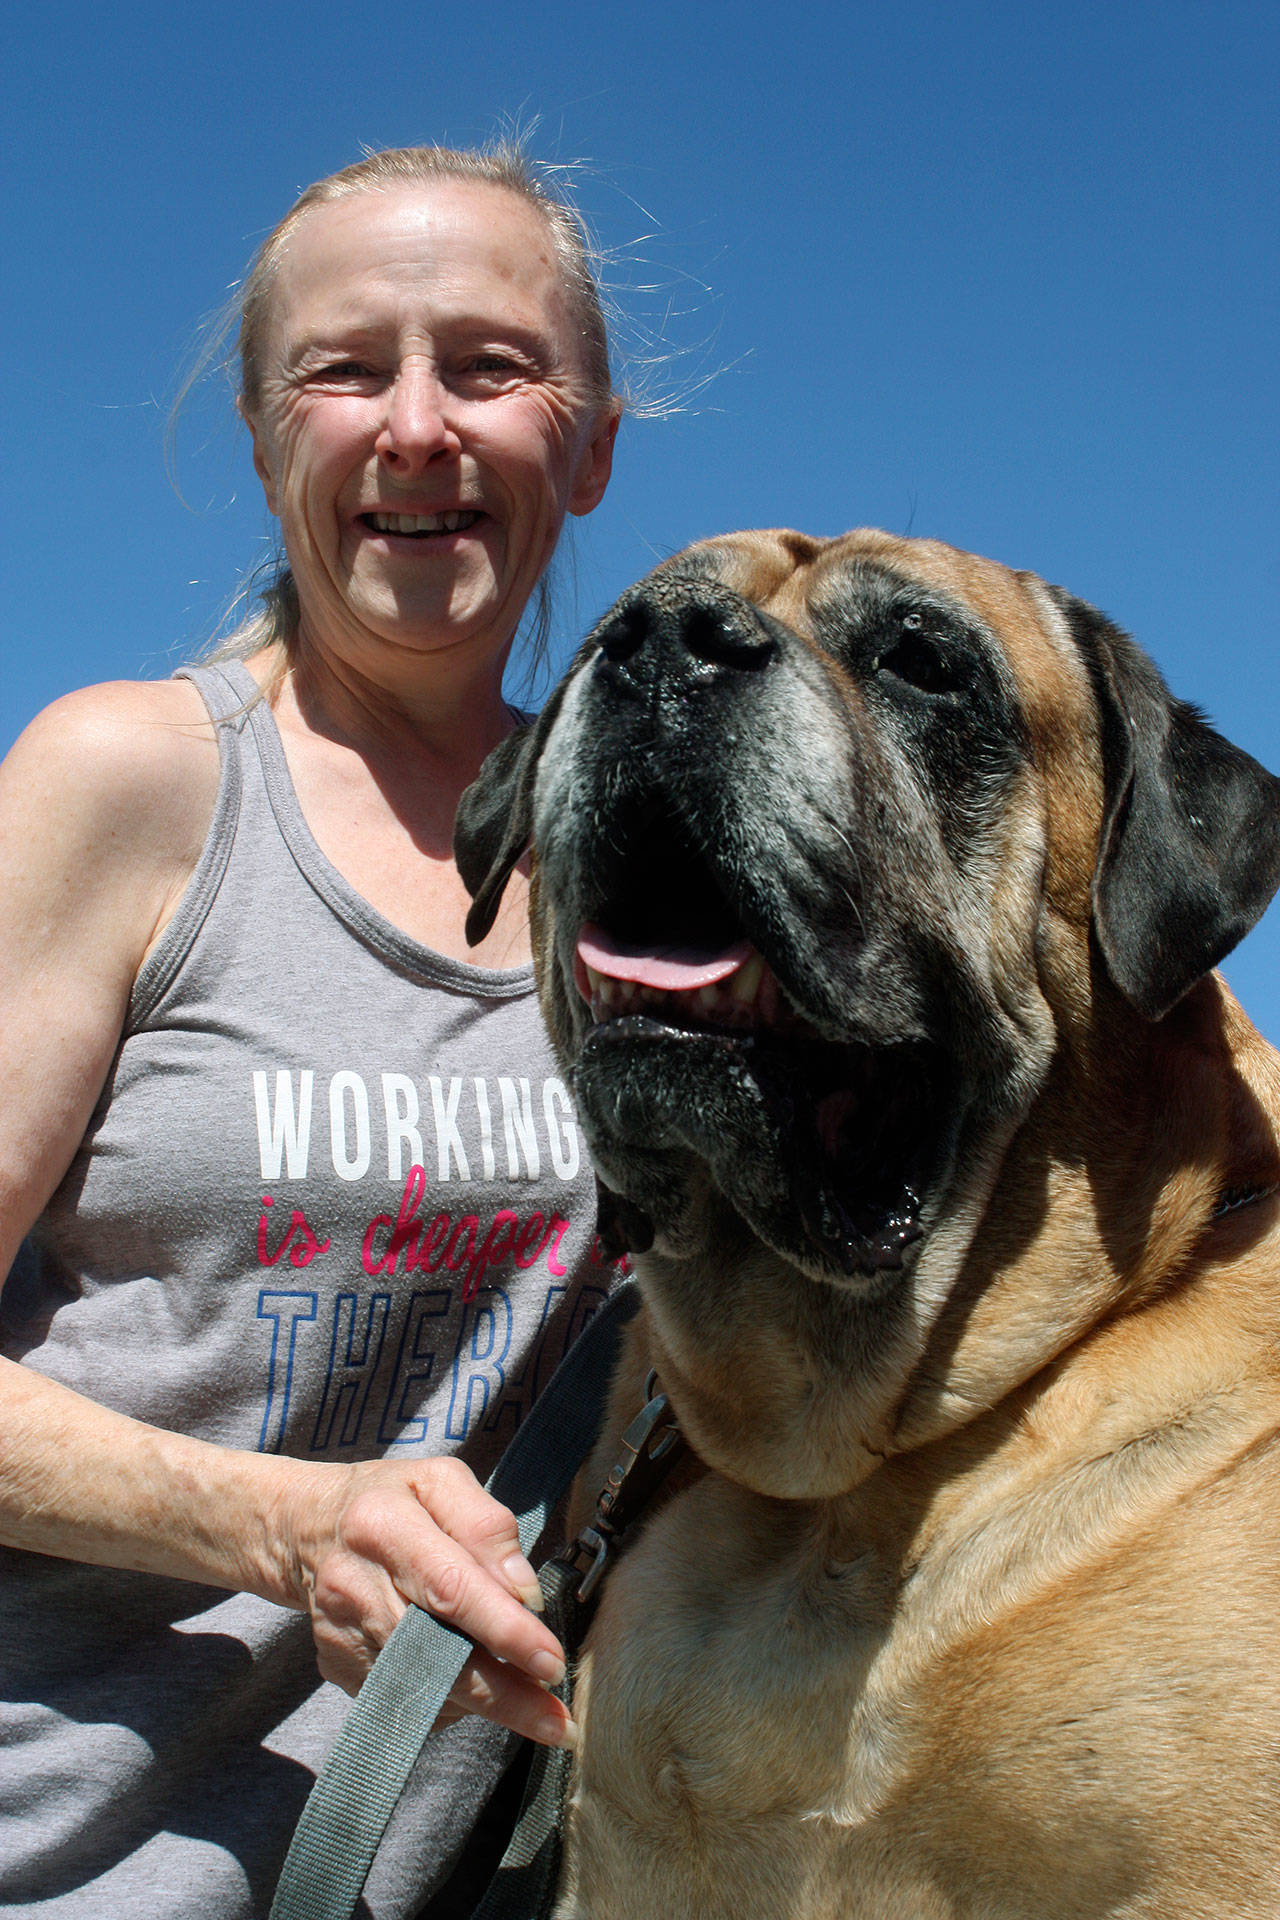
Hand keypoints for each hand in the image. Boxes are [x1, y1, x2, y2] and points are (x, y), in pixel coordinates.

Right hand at [282, 1455, 574, 1746]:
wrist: (306, 1528)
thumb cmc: (391, 1499)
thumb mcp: (441, 1481)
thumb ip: (486, 1526)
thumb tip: (523, 1592)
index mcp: (385, 1525)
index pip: (451, 1587)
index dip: (504, 1630)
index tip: (550, 1662)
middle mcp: (356, 1584)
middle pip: (438, 1654)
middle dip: (505, 1695)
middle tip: (559, 1723)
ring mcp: (341, 1633)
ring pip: (425, 1686)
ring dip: (486, 1704)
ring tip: (538, 1712)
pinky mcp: (337, 1667)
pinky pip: (405, 1699)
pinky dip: (447, 1699)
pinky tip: (473, 1684)